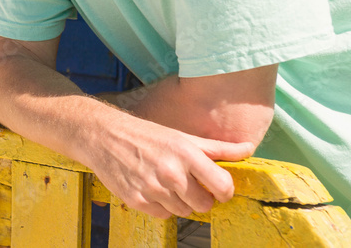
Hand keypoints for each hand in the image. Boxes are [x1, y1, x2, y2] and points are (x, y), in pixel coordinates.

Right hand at [85, 114, 254, 218]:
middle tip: (186, 183)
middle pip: (204, 205)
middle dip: (199, 197)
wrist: (102, 135)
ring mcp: (153, 188)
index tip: (217, 187)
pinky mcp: (137, 200)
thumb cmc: (145, 135)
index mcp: (185, 153)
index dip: (224, 191)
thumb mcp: (182, 136)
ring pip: (183, 212)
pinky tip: (150, 187)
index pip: (223, 187)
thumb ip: (218, 148)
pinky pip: (163, 215)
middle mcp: (171, 173)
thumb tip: (249, 149)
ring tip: (165, 182)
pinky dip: (160, 205)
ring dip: (178, 201)